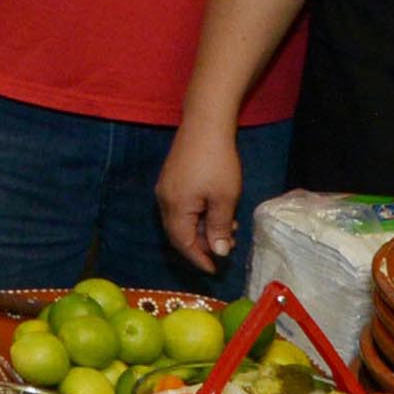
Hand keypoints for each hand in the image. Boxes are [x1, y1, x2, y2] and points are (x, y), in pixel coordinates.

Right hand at [155, 121, 247, 271]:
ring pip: (182, 220)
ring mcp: (166, 188)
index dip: (199, 259)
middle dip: (203, 244)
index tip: (214, 270)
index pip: (183, 244)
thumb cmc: (217, 162)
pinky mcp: (171, 178)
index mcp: (175, 209)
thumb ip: (220, 228)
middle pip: (180, 233)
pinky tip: (216, 210)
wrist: (205, 124)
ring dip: (203, 229)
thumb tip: (219, 252)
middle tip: (228, 247)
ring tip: (229, 227)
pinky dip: (198, 215)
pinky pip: (182, 206)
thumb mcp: (224, 198)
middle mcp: (164, 201)